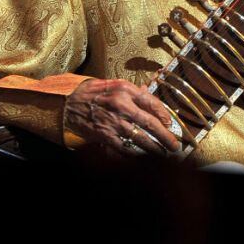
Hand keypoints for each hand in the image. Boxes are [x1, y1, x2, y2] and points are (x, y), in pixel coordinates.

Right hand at [64, 78, 181, 157]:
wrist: (68, 104)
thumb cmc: (91, 93)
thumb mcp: (112, 84)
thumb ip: (131, 91)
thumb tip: (148, 92)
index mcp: (125, 90)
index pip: (151, 103)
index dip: (164, 115)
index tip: (170, 124)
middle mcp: (122, 105)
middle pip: (150, 123)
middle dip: (165, 136)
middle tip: (175, 146)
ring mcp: (114, 122)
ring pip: (140, 138)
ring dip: (154, 149)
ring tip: (164, 155)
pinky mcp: (106, 136)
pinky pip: (124, 148)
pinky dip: (135, 155)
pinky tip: (143, 159)